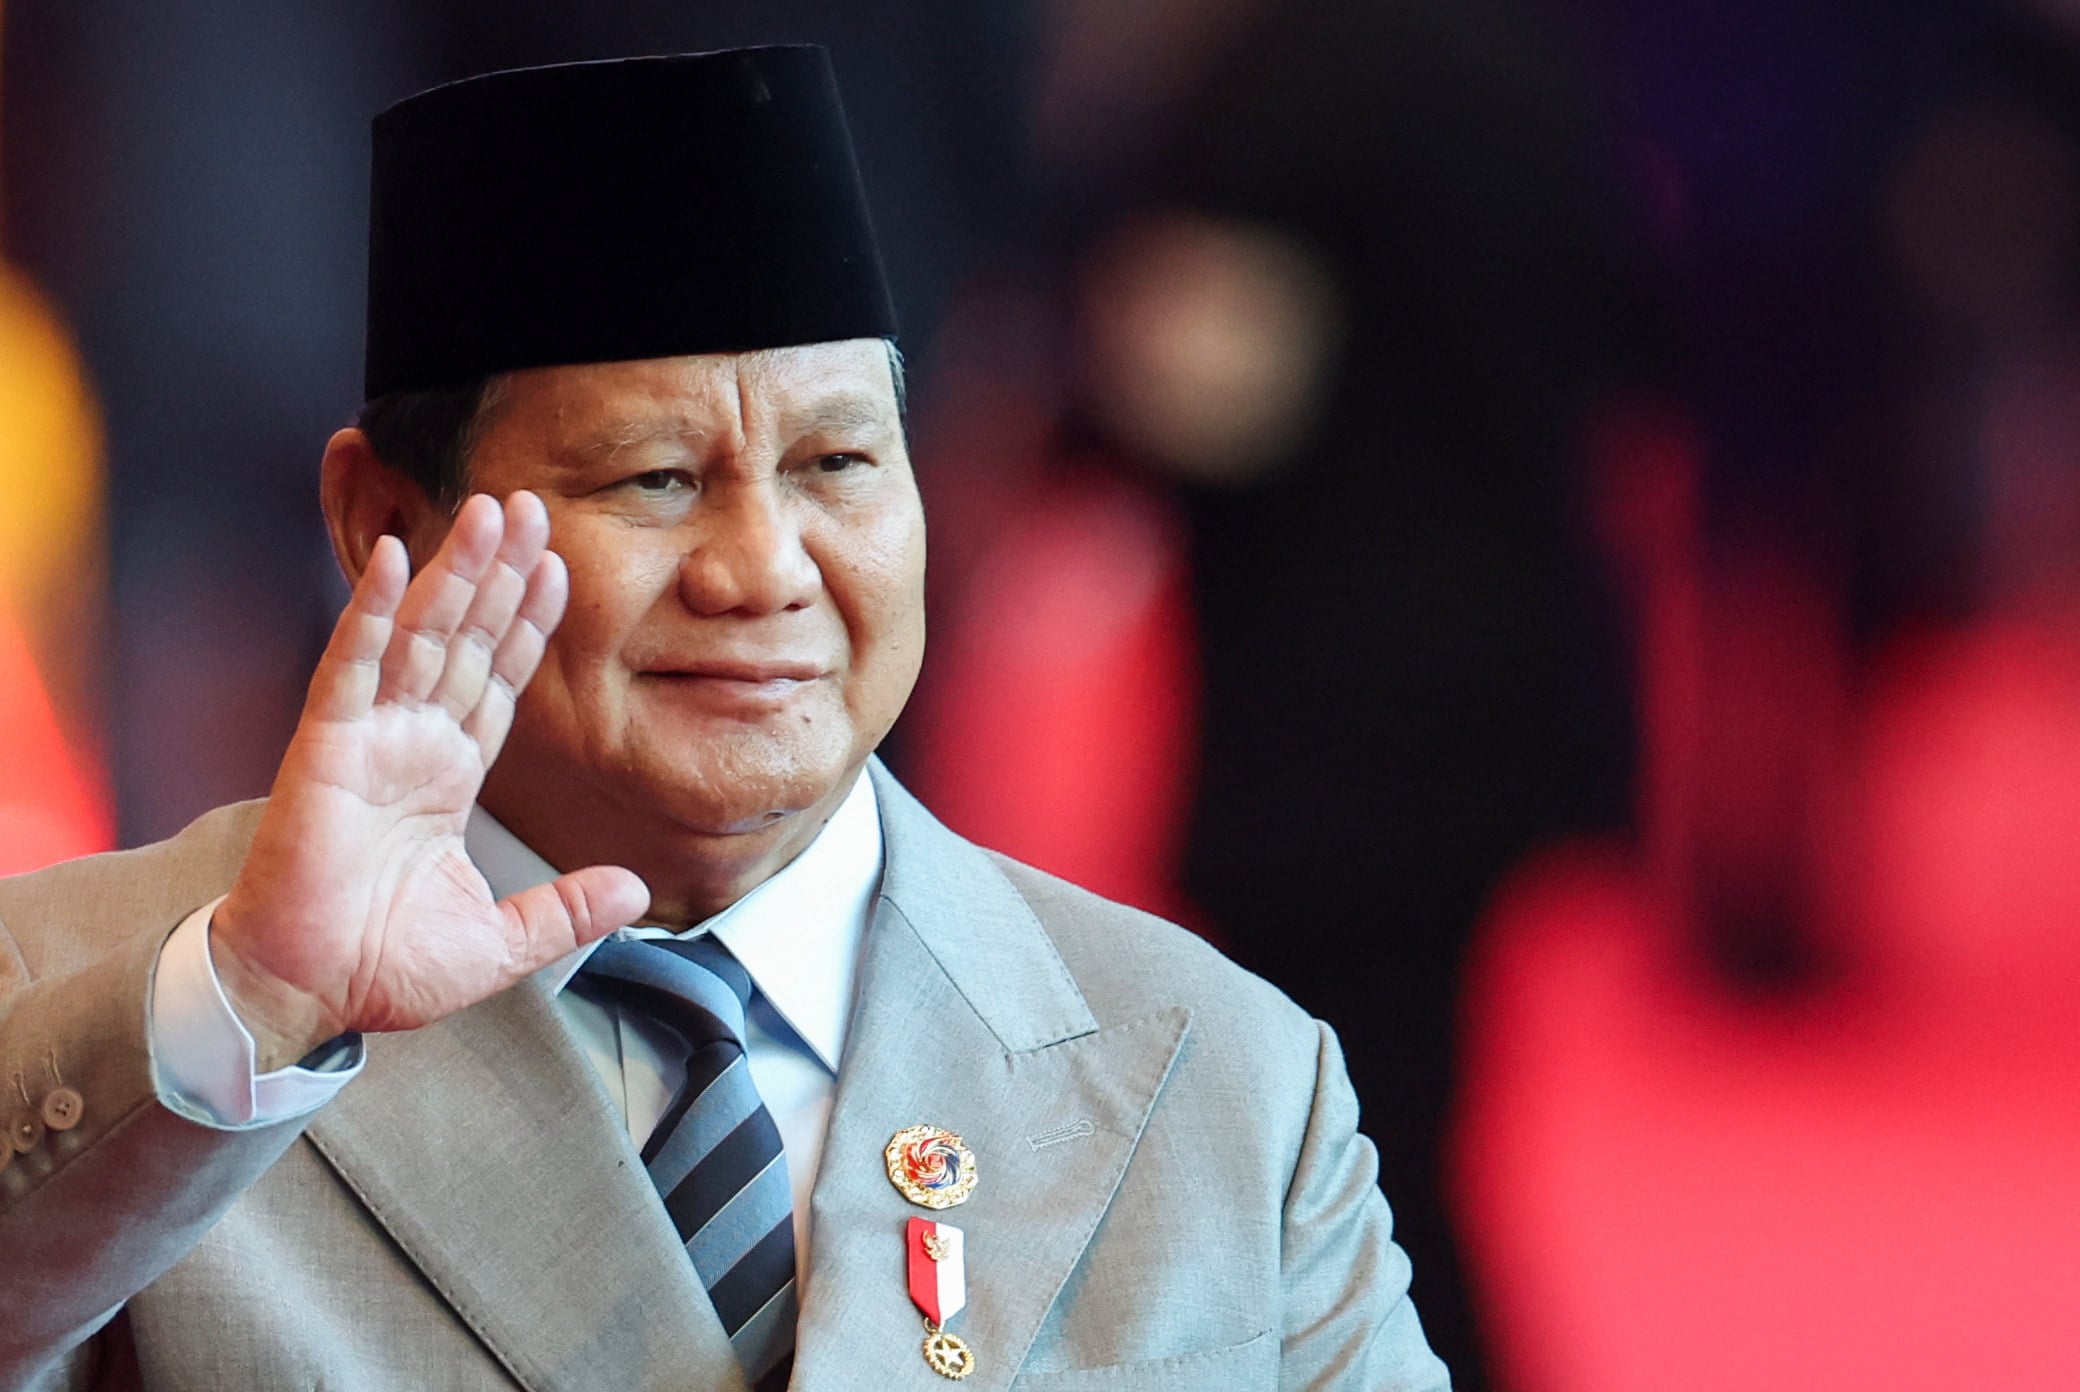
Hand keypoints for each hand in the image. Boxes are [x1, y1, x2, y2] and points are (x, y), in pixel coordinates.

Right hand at [211, 492, 649, 1069]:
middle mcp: (414, 744)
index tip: (558, 568)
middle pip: (468, 639)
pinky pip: (353, 667)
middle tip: (530, 505)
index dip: (528, 625)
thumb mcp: (503, 942)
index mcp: (451, 777)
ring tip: (487, 509)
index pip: (500, 682)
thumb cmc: (383, 968)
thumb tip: (637, 889)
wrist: (308, 996)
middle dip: (499, 573)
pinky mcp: (326, 749)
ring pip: (421, 635)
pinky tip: (396, 560)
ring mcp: (370, 739)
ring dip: (454, 571)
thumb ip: (568, 910)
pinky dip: (374, 613)